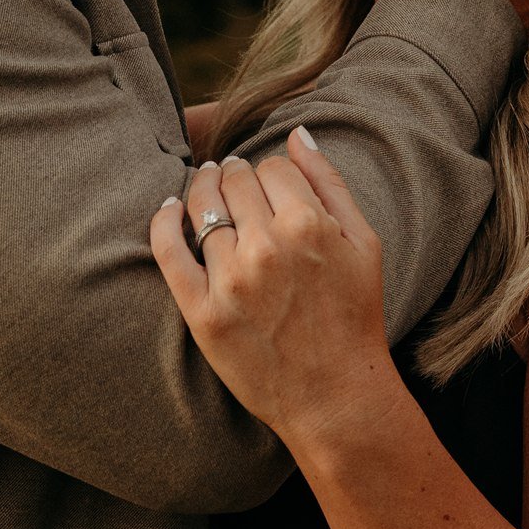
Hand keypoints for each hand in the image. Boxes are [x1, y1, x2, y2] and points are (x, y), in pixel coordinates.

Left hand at [150, 131, 395, 450]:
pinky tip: (169, 208)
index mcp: (309, 224)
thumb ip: (330, 181)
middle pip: (235, 179)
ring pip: (201, 204)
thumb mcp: (364, 241)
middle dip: (237, 175)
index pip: (272, 166)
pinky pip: (167, 248)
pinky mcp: (202, 312)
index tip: (272, 188)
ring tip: (207, 187)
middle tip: (236, 182)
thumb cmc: (355, 316)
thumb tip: (297, 132)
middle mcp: (266, 247)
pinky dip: (163, 219)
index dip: (272, 173)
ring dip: (203, 188)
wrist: (336, 396)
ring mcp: (230, 280)